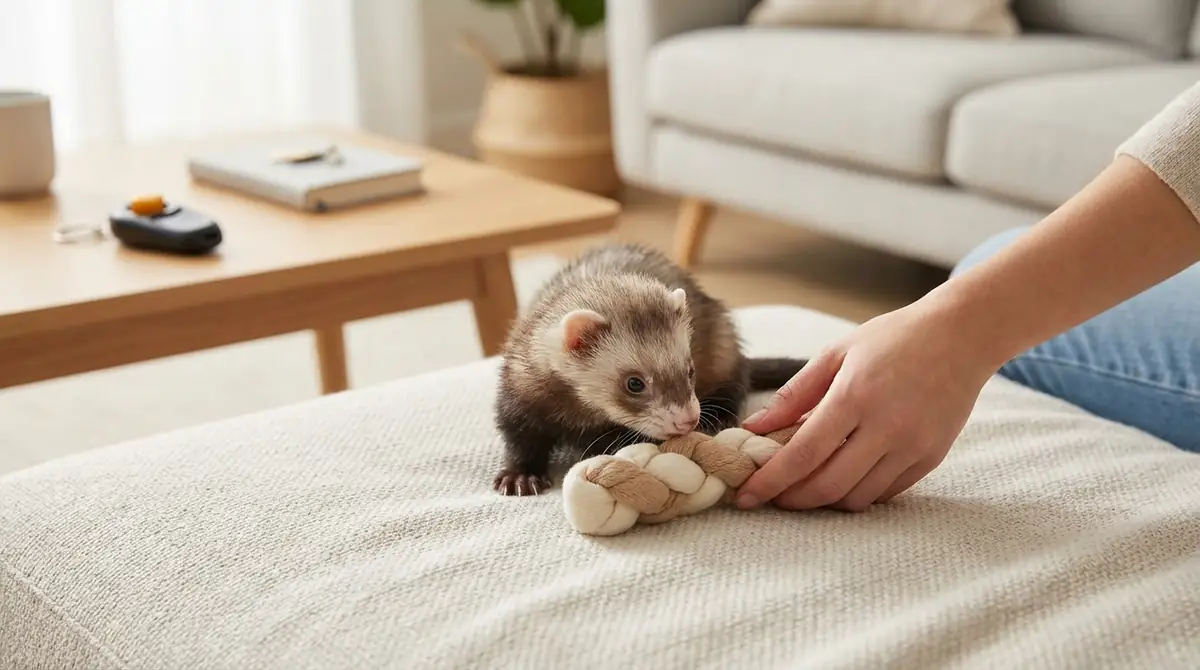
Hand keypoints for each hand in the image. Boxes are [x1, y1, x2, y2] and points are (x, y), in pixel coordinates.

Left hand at [736, 301, 999, 511]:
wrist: (962, 337)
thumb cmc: (893, 339)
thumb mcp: (836, 354)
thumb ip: (793, 395)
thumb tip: (752, 428)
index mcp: (855, 396)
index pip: (803, 454)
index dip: (770, 481)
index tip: (745, 495)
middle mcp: (886, 427)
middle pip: (828, 485)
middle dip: (791, 498)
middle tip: (770, 495)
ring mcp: (912, 446)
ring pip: (857, 497)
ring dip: (824, 499)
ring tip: (803, 485)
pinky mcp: (931, 458)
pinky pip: (885, 493)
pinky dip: (856, 493)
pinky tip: (842, 477)